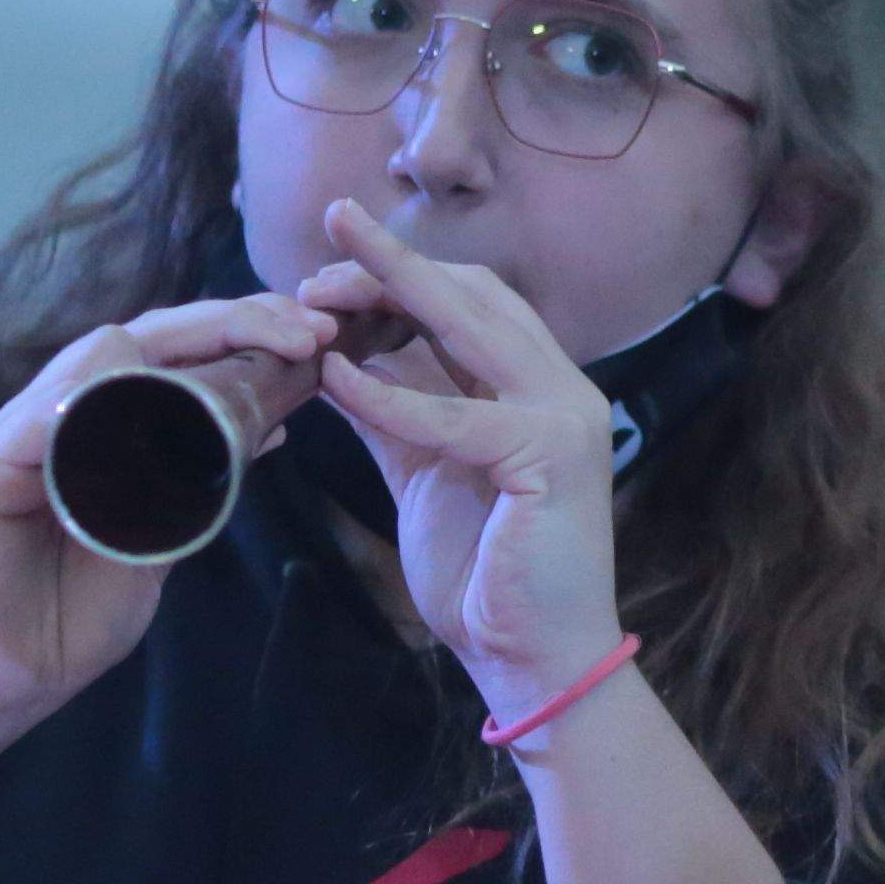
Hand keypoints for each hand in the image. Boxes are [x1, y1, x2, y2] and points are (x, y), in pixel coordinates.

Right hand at [0, 293, 337, 731]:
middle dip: (235, 322)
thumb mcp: (162, 539)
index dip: (247, 336)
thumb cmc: (72, 612)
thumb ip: (201, 483)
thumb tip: (270, 427)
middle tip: (309, 330)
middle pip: (150, 337)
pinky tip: (138, 387)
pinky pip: (38, 423)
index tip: (319, 342)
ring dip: (181, 346)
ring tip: (256, 344)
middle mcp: (65, 414)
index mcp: (108, 423)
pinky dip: (88, 400)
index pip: (178, 352)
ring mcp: (24, 436)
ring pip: (99, 360)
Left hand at [302, 200, 628, 706]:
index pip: (474, 303)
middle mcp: (562, 390)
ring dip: (389, 293)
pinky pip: (452, 413)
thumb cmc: (485, 577)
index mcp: (537, 390)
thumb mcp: (425, 476)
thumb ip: (396, 417)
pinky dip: (386, 395)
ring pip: (471, 326)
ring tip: (318, 286)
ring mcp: (565, 417)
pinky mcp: (551, 455)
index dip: (404, 273)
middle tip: (333, 222)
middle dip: (395, 258)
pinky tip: (331, 379)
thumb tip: (341, 362)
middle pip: (475, 294)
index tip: (335, 259)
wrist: (534, 660)